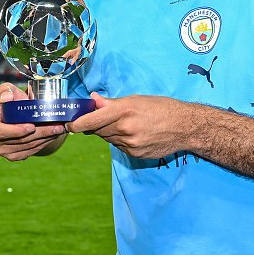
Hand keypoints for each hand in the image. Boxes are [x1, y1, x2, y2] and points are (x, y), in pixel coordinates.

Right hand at [0, 83, 66, 160]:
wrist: (18, 113)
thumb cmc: (12, 99)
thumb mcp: (8, 89)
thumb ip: (5, 90)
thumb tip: (6, 98)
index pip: (0, 131)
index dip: (16, 131)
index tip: (32, 126)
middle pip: (18, 140)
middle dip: (39, 133)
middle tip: (56, 127)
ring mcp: (0, 149)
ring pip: (26, 146)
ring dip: (44, 138)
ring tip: (58, 129)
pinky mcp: (11, 156)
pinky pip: (28, 152)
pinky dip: (42, 144)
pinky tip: (52, 136)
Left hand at [66, 93, 192, 158]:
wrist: (185, 127)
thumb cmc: (161, 107)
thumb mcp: (136, 99)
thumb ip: (111, 103)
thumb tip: (92, 99)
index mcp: (124, 110)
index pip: (91, 120)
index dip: (76, 124)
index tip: (68, 125)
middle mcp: (125, 128)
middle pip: (97, 130)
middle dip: (95, 125)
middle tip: (100, 118)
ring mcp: (130, 144)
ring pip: (108, 139)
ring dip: (109, 132)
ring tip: (125, 123)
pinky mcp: (135, 154)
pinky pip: (119, 146)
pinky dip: (120, 140)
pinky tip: (134, 133)